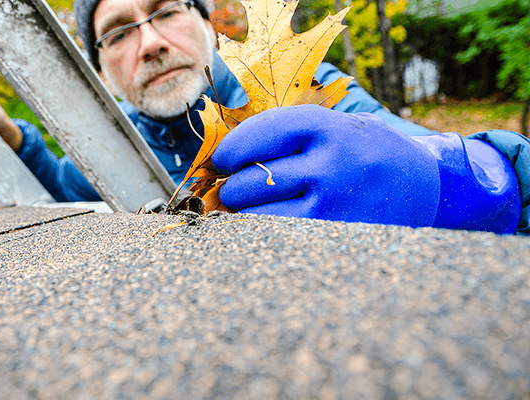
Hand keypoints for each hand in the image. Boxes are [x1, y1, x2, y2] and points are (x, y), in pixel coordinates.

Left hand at [211, 105, 440, 227]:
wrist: (426, 186)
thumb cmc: (369, 152)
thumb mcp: (340, 125)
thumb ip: (293, 131)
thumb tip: (230, 149)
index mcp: (331, 129)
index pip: (265, 133)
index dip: (235, 147)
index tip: (223, 159)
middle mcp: (332, 165)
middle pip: (254, 178)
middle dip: (232, 187)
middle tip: (232, 189)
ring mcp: (334, 205)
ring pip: (259, 215)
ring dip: (242, 214)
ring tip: (247, 208)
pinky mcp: (334, 236)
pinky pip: (278, 238)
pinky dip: (262, 233)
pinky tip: (266, 224)